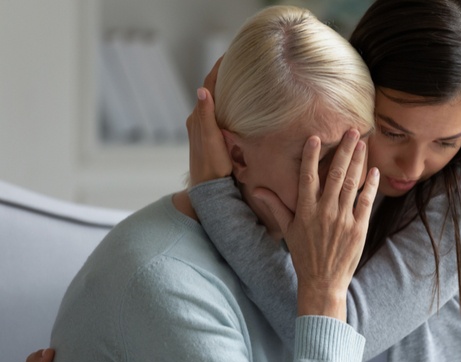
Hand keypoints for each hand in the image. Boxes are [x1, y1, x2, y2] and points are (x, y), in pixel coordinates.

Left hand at [186, 56, 231, 185]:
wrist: (208, 188)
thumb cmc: (211, 165)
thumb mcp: (211, 139)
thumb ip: (206, 115)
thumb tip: (203, 90)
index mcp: (198, 117)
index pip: (209, 85)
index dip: (219, 68)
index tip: (231, 53)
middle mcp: (198, 120)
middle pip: (211, 90)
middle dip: (223, 74)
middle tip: (239, 61)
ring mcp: (204, 128)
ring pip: (215, 101)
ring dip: (225, 88)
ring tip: (240, 77)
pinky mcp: (211, 136)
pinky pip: (218, 112)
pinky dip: (227, 102)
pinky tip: (237, 104)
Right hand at [254, 130, 378, 320]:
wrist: (322, 282)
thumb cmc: (304, 255)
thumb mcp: (288, 230)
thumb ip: (276, 206)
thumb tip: (258, 189)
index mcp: (305, 210)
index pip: (307, 177)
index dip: (311, 156)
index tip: (316, 137)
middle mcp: (324, 212)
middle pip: (335, 174)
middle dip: (344, 150)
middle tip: (352, 131)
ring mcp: (343, 220)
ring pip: (352, 184)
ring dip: (358, 162)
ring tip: (363, 144)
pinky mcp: (358, 228)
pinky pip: (365, 201)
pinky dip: (370, 185)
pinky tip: (373, 171)